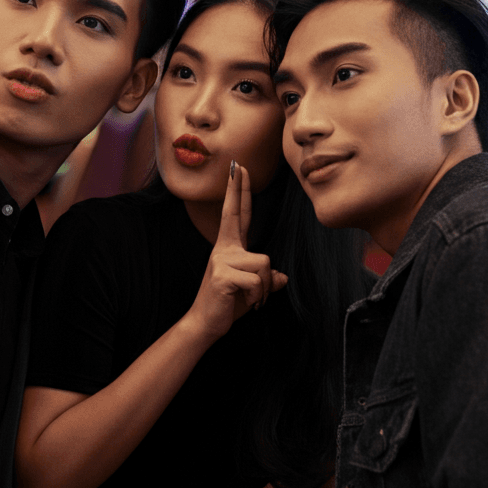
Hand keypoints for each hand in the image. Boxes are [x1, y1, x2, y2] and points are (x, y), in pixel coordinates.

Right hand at [185, 161, 287, 342]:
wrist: (206, 323)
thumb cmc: (228, 304)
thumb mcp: (253, 290)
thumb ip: (266, 279)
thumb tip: (282, 277)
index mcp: (229, 248)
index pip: (237, 214)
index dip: (239, 192)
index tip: (238, 169)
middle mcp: (224, 249)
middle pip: (236, 214)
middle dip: (238, 188)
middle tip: (239, 164)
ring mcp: (221, 260)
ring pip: (264, 264)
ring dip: (264, 288)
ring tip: (251, 298)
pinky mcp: (223, 275)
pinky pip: (258, 282)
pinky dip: (258, 297)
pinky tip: (247, 302)